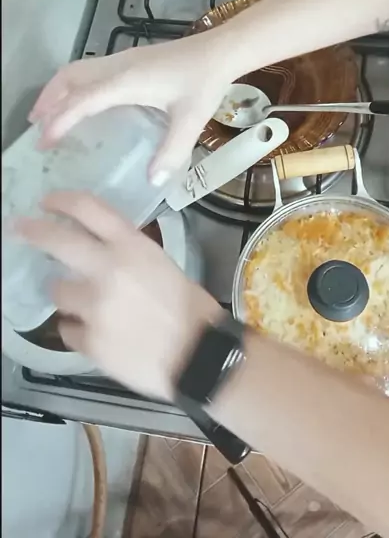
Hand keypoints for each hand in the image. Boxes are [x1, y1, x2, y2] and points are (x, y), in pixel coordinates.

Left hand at [15, 192, 220, 399]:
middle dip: (33, 231)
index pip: (89, 209)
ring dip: (66, 295)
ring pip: (57, 292)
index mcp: (132, 247)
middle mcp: (108, 270)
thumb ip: (131, 255)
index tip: (48, 201)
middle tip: (19, 229)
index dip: (63, 201)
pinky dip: (78, 330)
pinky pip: (68, 330)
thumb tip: (108, 252)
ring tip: (83, 303)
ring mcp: (94, 306)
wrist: (197, 357)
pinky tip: (96, 333)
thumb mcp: (164, 266)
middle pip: (57, 240)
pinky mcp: (89, 340)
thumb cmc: (191, 310)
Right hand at [29, 31, 231, 179]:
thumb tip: (153, 181)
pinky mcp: (131, 59)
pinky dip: (75, 85)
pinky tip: (83, 102)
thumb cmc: (204, 83)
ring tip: (49, 113)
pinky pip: (91, 70)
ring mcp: (123, 59)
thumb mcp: (190, 121)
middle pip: (69, 78)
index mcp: (125, 82)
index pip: (81, 100)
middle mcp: (117, 67)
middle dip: (48, 100)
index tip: (45, 142)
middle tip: (36, 127)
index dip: (60, 121)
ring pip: (78, 70)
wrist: (220, 51)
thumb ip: (172, 152)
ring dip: (59, 90)